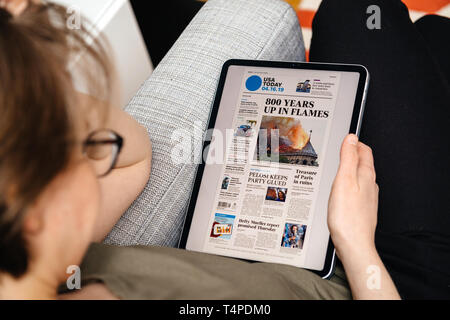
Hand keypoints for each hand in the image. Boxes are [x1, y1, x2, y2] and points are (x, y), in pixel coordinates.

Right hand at [328, 135, 399, 298]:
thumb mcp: (344, 180)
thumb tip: (351, 138)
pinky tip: (341, 189)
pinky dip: (349, 184)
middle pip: (364, 163)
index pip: (364, 151)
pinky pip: (357, 190)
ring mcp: (368, 198)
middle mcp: (370, 185)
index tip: (346, 137)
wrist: (354, 244)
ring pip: (360, 177)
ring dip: (351, 169)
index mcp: (366, 175)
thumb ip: (348, 158)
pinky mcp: (362, 209)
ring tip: (339, 166)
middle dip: (353, 154)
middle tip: (342, 148)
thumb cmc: (347, 216)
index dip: (354, 142)